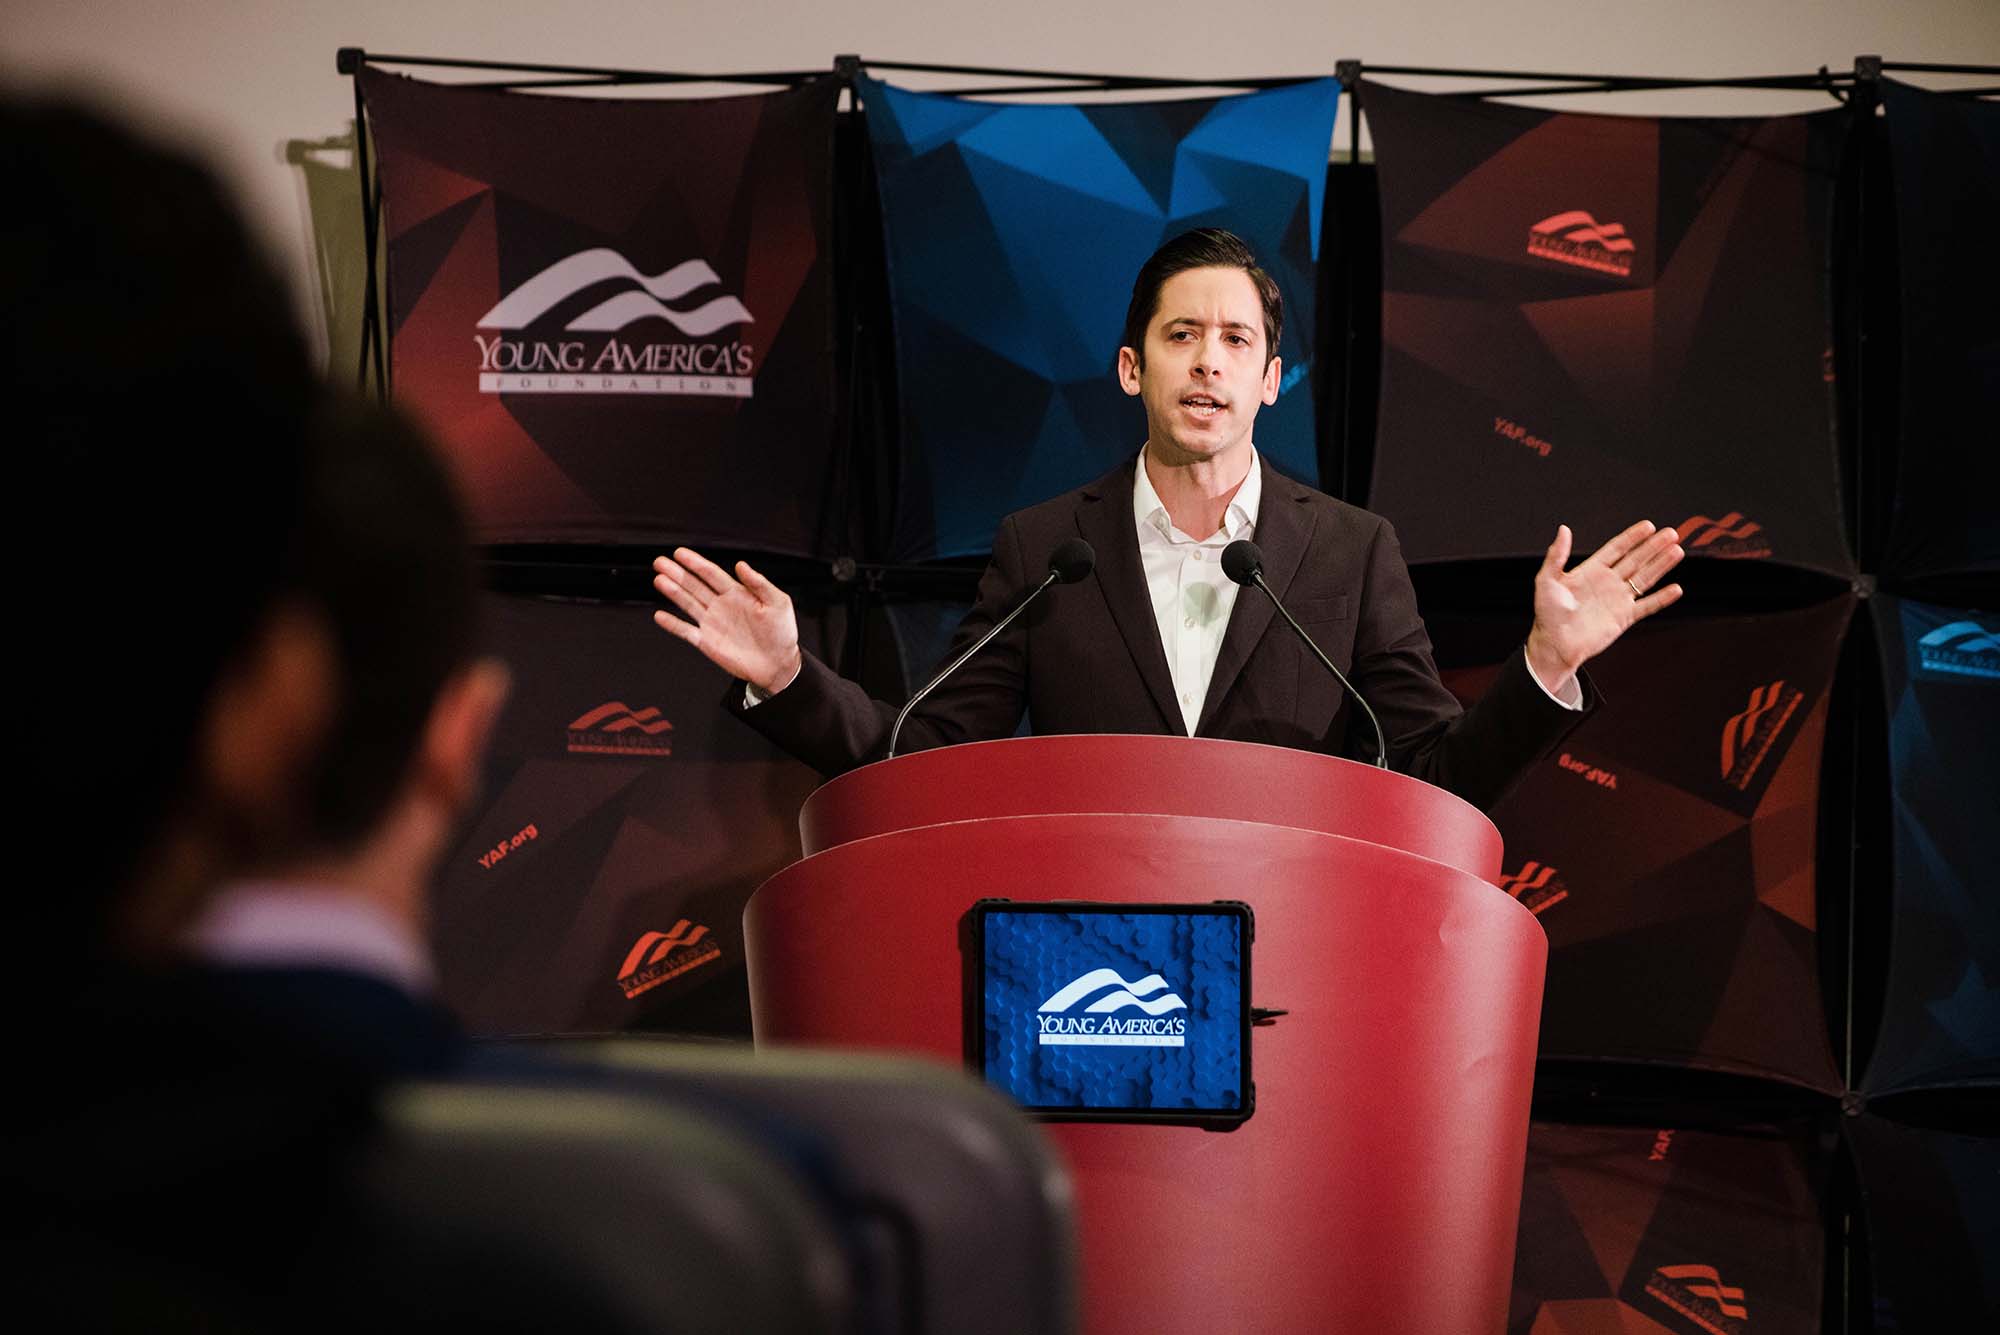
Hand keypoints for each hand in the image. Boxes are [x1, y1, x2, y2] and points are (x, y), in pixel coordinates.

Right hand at [651, 548, 801, 694]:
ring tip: (659, 580)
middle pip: (694, 585)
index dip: (695, 563)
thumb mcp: (778, 603)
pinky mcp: (708, 642)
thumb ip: (759, 583)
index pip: (711, 574)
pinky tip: (660, 615)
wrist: (779, 664)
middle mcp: (721, 606)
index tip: (680, 553)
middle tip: (660, 562)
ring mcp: (712, 623)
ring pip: (688, 604)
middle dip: (677, 573)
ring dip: (673, 592)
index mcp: (737, 594)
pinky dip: (673, 624)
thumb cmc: (782, 633)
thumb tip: (741, 565)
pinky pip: (686, 631)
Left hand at [1525, 520, 1684, 694]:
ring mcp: (1617, 600)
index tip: (1648, 526)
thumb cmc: (1547, 615)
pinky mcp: (1624, 618)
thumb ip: (1556, 555)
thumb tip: (1563, 530)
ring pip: (1645, 578)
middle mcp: (1607, 583)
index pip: (1616, 548)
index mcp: (1590, 571)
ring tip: (1677, 551)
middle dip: (1654, 546)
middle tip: (1671, 533)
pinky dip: (1662, 598)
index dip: (1632, 537)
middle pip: (1636, 560)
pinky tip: (1675, 589)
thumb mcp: (1547, 580)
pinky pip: (1647, 606)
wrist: (1555, 645)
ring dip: (1661, 565)